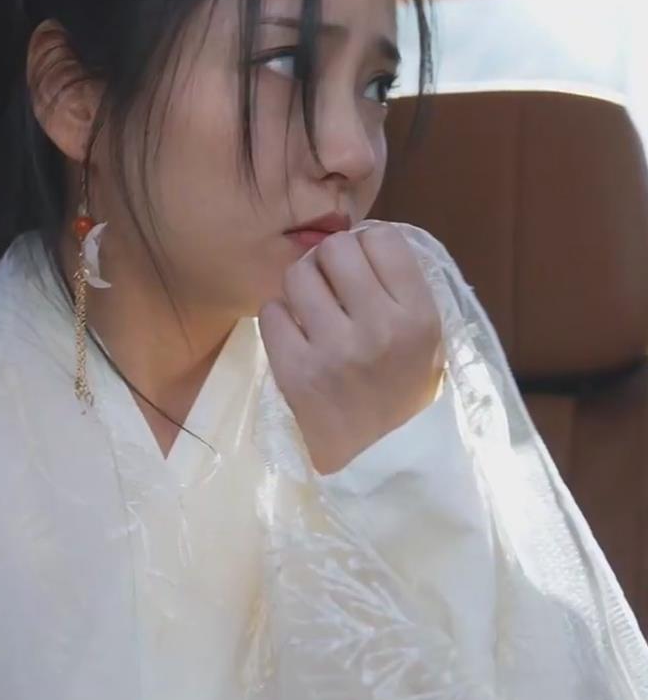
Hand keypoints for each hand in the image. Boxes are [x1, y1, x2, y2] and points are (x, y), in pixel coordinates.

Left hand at [258, 224, 444, 474]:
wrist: (382, 461)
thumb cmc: (406, 391)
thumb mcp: (428, 337)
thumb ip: (402, 287)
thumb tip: (362, 238)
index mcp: (417, 315)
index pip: (383, 238)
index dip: (368, 244)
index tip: (363, 265)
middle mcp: (377, 327)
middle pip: (337, 248)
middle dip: (331, 260)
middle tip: (333, 283)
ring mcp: (333, 349)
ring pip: (299, 274)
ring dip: (303, 285)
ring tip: (313, 308)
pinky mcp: (295, 370)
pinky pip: (271, 312)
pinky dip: (280, 317)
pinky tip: (296, 335)